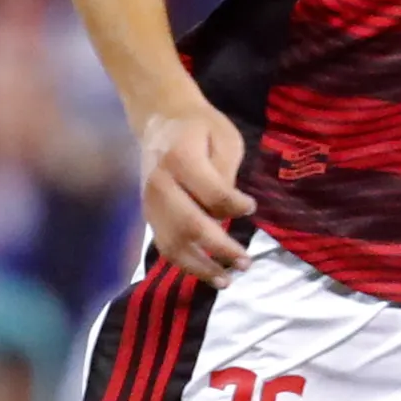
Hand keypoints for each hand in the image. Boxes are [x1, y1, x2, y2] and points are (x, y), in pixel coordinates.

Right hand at [139, 101, 254, 284]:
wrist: (161, 120)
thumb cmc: (201, 128)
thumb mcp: (224, 138)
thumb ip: (226, 173)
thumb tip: (230, 211)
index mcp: (180, 157)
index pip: (210, 192)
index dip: (234, 205)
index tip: (252, 208)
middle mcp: (160, 183)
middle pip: (189, 223)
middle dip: (219, 248)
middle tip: (246, 262)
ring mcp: (149, 202)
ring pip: (172, 243)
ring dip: (200, 266)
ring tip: (226, 280)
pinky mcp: (148, 215)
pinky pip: (164, 245)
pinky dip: (185, 264)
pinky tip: (207, 273)